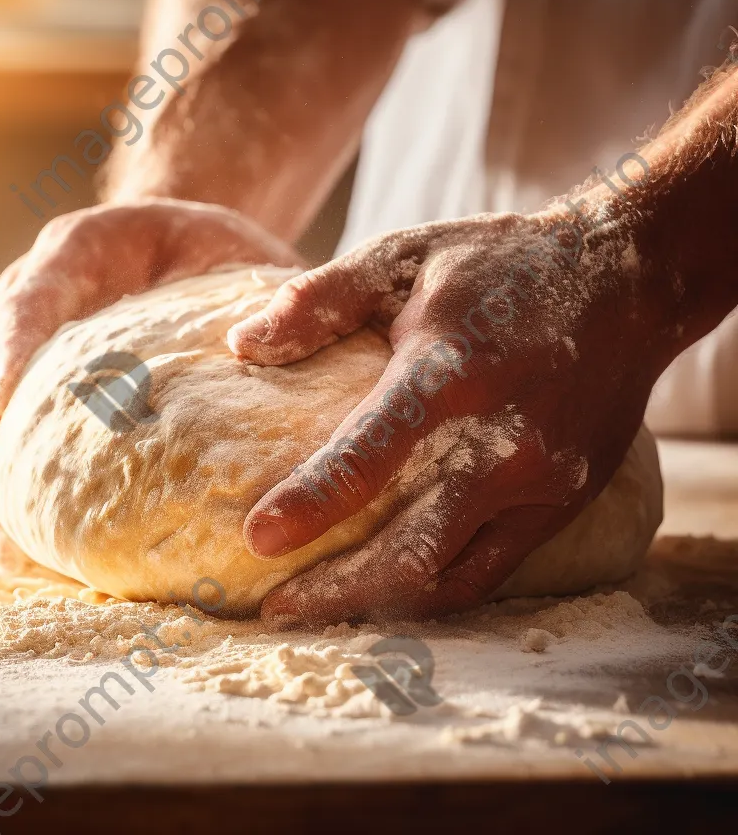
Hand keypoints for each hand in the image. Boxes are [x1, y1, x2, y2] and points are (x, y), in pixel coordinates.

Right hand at [0, 197, 300, 559]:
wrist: (179, 245)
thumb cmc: (207, 251)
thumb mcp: (235, 252)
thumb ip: (255, 296)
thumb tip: (274, 363)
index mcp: (79, 248)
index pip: (33, 291)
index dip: (13, 342)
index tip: (5, 399)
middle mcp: (33, 287)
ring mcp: (19, 332)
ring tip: (0, 545)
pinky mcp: (29, 374)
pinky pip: (2, 423)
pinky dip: (7, 478)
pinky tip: (23, 540)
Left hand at [228, 205, 671, 623]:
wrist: (623, 280)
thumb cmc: (500, 264)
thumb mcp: (404, 256)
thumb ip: (321, 299)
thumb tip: (242, 344)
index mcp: (451, 370)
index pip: (371, 452)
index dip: (311, 501)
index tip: (257, 539)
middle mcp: (503, 439)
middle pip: (412, 546)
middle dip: (337, 588)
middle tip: (273, 606)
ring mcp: (542, 480)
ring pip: (451, 574)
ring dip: (381, 602)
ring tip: (319, 608)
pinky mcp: (566, 501)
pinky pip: (492, 568)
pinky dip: (436, 589)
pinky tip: (390, 589)